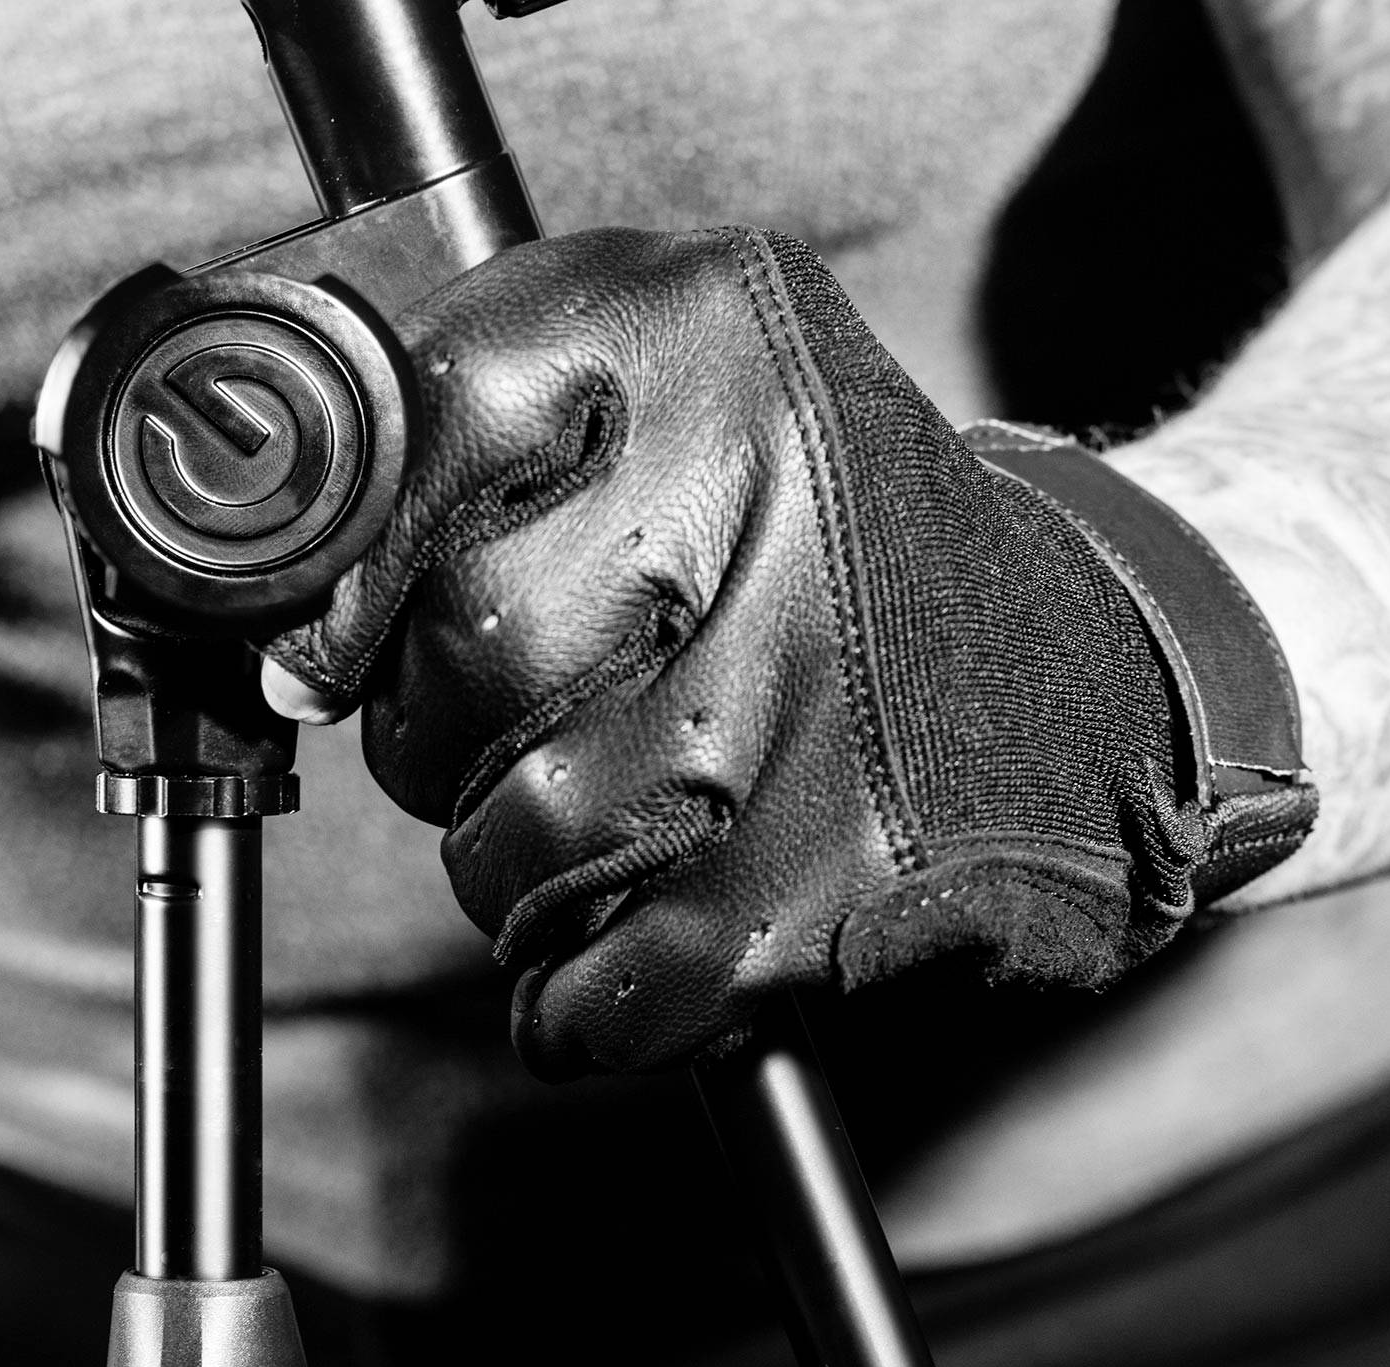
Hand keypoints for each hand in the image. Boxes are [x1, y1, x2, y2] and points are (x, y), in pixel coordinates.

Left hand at [264, 228, 1288, 1078]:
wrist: (1099, 679)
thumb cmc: (824, 550)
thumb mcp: (677, 395)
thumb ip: (464, 455)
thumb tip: (290, 653)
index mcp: (712, 344)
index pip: (431, 439)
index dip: (352, 580)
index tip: (330, 656)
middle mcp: (771, 508)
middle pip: (465, 663)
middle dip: (440, 740)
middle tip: (519, 733)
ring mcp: (801, 718)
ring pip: (510, 848)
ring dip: (512, 874)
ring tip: (606, 824)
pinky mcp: (816, 901)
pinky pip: (587, 997)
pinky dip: (570, 999)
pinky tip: (625, 940)